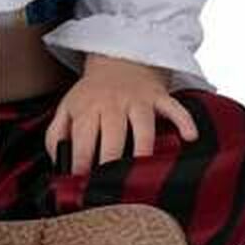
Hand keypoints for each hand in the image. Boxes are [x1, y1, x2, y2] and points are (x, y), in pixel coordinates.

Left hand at [44, 54, 197, 174]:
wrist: (117, 60)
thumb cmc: (91, 94)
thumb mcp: (67, 108)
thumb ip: (56, 135)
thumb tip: (57, 164)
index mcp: (87, 108)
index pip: (82, 138)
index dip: (81, 162)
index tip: (82, 182)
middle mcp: (112, 104)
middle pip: (113, 135)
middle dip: (111, 161)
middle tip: (111, 185)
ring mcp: (137, 100)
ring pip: (143, 126)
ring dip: (143, 149)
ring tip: (141, 172)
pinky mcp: (159, 97)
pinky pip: (174, 108)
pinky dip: (184, 121)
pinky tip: (189, 137)